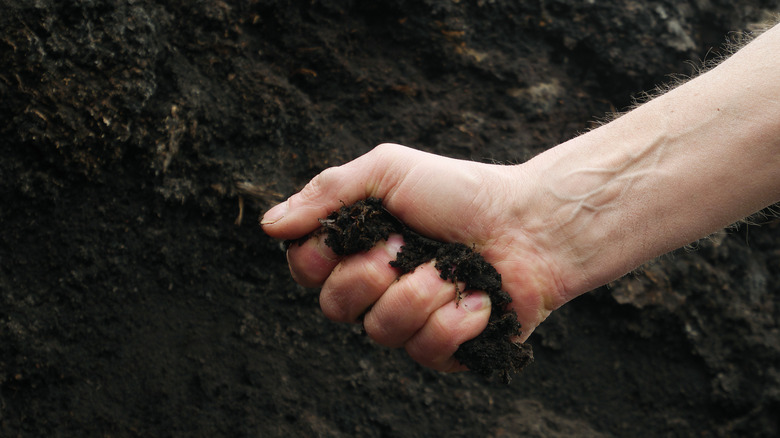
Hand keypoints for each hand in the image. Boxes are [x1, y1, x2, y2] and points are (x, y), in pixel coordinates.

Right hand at [261, 144, 567, 371]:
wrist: (527, 223)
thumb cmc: (457, 192)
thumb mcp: (387, 171)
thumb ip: (326, 193)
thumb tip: (268, 225)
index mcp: (356, 247)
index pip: (305, 269)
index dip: (321, 258)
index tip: (360, 232)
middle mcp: (375, 289)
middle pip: (334, 307)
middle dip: (372, 273)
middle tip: (406, 245)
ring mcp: (409, 322)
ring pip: (380, 332)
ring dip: (419, 293)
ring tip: (451, 270)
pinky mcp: (444, 349)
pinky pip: (425, 351)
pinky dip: (455, 320)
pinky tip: (478, 298)